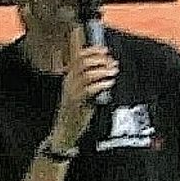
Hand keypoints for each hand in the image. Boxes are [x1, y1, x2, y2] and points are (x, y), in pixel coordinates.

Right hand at [50, 26, 117, 150]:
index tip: (105, 50)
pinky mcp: (77, 103)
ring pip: (87, 74)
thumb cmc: (76, 111)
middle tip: (112, 63)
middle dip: (100, 60)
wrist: (65, 130)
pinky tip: (109, 83)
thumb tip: (106, 66)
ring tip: (113, 72)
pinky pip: (90, 89)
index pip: (78, 57)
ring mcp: (72, 92)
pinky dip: (102, 84)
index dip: (92, 51)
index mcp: (69, 77)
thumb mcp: (80, 92)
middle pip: (83, 63)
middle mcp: (69, 82)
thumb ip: (89, 79)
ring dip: (103, 71)